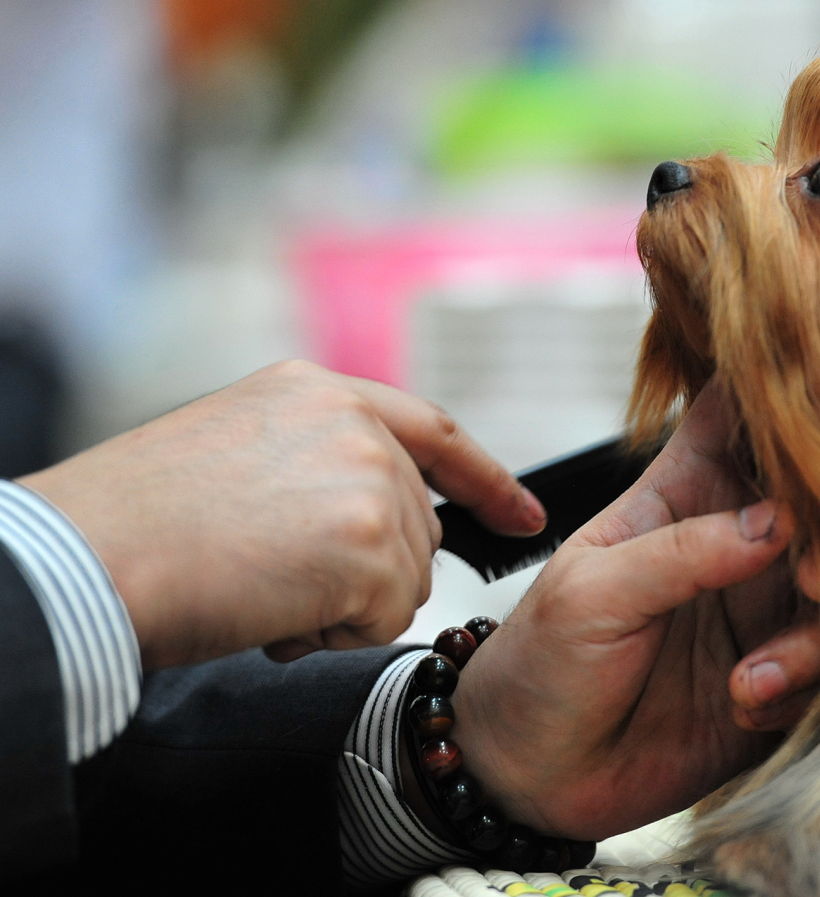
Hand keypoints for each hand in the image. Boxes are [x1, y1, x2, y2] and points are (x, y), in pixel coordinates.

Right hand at [19, 360, 544, 669]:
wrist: (88, 555)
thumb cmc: (139, 521)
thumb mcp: (240, 452)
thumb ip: (322, 464)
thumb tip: (385, 523)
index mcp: (316, 390)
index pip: (434, 431)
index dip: (487, 477)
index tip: (525, 513)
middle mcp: (353, 422)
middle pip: (418, 525)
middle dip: (371, 572)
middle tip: (282, 582)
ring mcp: (369, 478)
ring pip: (407, 577)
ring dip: (343, 605)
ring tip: (262, 588)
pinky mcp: (371, 543)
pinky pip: (387, 618)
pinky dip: (334, 633)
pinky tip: (273, 610)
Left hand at [450, 381, 819, 840]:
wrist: (530, 776)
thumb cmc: (541, 661)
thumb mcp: (593, 592)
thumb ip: (682, 552)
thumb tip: (778, 520)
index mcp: (687, 490)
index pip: (745, 414)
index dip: (790, 404)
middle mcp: (738, 542)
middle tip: (814, 578)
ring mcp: (763, 612)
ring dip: (819, 632)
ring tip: (753, 675)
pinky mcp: (780, 682)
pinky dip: (801, 688)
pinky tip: (746, 704)